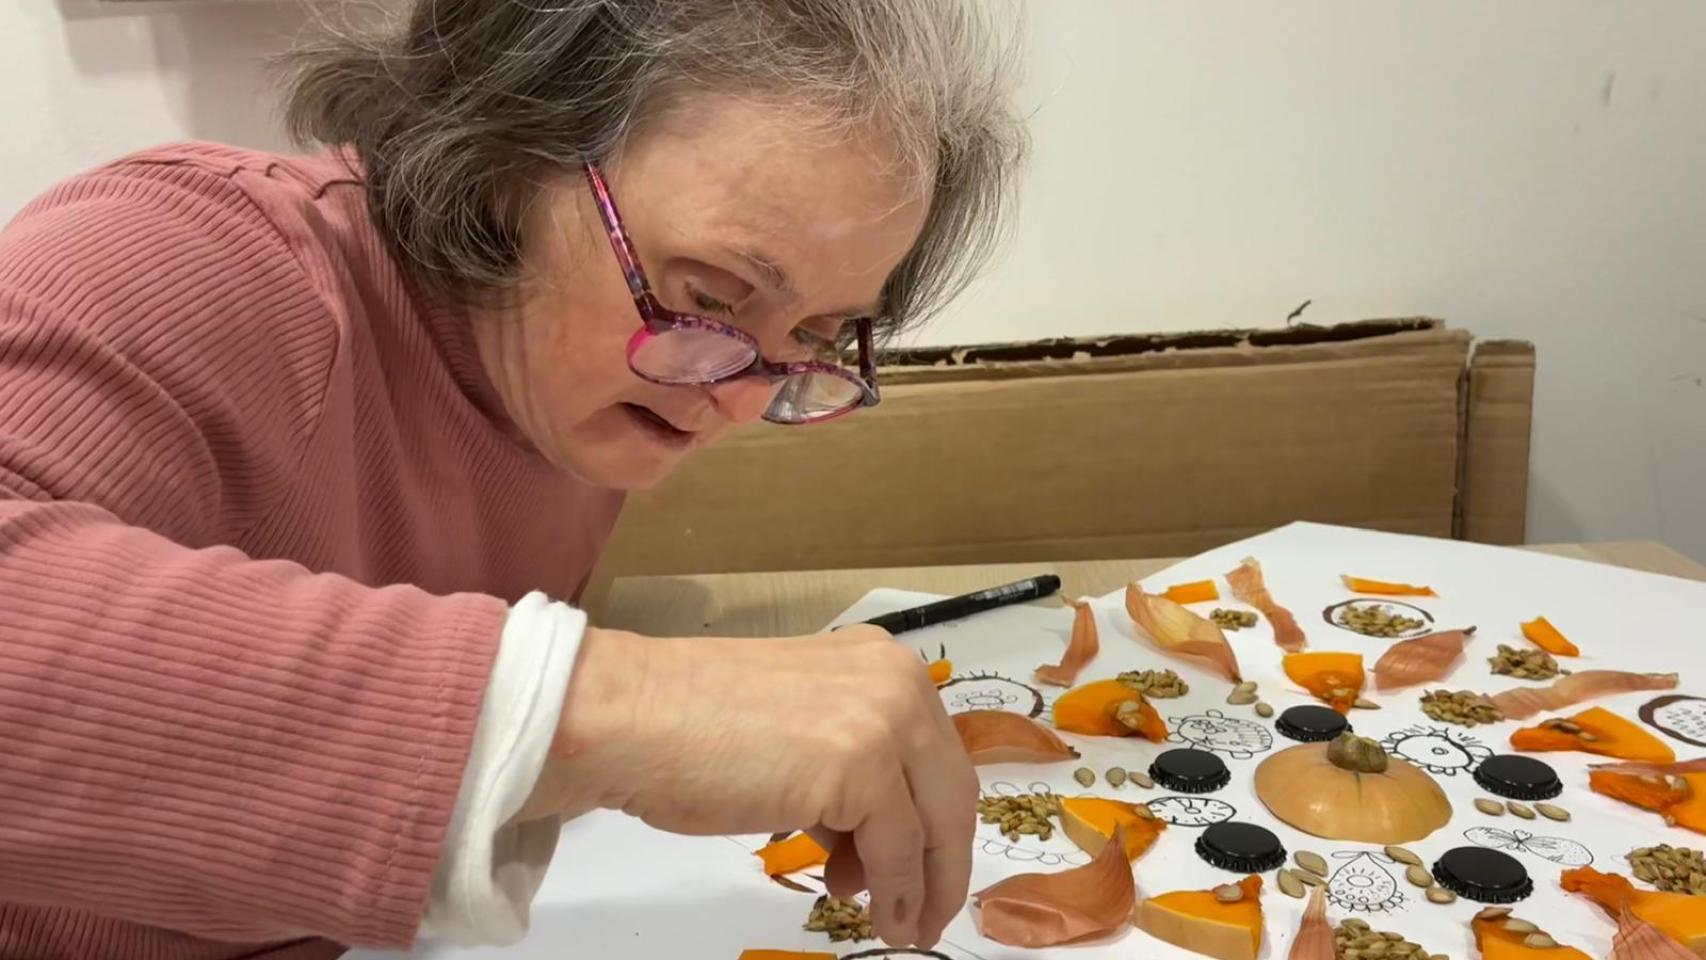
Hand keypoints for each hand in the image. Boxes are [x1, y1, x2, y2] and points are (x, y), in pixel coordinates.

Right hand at [522, 624, 976, 947]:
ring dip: (922, 886)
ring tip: (892, 920)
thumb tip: (875, 839)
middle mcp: (895, 680)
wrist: (631, 719)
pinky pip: (898, 850)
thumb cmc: (688, 727)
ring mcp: (882, 719)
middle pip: (950, 791)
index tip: (930, 869)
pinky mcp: (861, 765)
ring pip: (932, 825)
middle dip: (943, 863)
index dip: (938, 824)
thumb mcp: (797, 734)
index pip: (937, 755)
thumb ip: (849, 767)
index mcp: (880, 663)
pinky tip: (884, 919)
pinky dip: (898, 893)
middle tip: (925, 911)